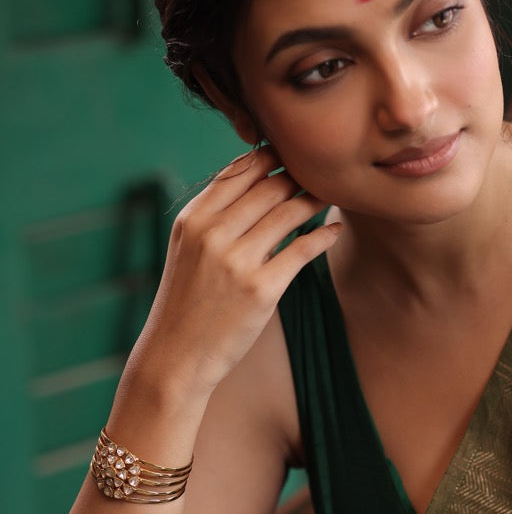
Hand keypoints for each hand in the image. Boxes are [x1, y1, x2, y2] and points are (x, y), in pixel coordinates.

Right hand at [134, 147, 338, 402]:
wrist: (176, 356)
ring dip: (314, 200)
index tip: (293, 156)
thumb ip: (215, 215)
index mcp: (194, 219)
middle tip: (321, 174)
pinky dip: (323, 236)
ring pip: (289, 212)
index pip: (239, 170)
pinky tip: (334, 231)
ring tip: (330, 196)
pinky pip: (302, 249)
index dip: (271, 157)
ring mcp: (237, 260)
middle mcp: (213, 233)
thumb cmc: (187, 301)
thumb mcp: (187, 249)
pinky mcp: (261, 288)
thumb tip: (255, 179)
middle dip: (298, 176)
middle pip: (269, 186)